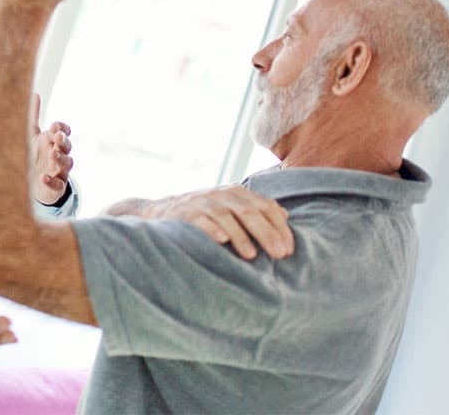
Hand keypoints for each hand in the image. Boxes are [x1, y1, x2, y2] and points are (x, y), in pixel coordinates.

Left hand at [30, 94, 72, 203]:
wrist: (28, 183)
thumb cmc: (32, 155)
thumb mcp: (30, 135)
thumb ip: (32, 116)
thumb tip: (35, 93)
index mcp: (53, 140)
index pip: (63, 131)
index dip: (61, 128)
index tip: (54, 126)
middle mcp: (59, 154)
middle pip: (67, 146)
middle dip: (63, 141)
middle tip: (57, 137)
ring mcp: (59, 171)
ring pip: (67, 164)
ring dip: (61, 158)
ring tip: (52, 153)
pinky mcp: (56, 187)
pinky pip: (58, 185)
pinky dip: (51, 181)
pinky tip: (43, 177)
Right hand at [144, 186, 293, 259]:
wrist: (159, 211)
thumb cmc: (202, 215)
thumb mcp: (230, 208)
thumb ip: (255, 210)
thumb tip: (285, 215)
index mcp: (236, 193)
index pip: (265, 205)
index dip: (279, 226)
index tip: (289, 249)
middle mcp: (220, 195)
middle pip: (249, 211)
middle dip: (267, 233)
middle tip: (280, 254)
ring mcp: (201, 202)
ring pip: (226, 215)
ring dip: (241, 235)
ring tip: (252, 255)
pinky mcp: (183, 212)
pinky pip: (199, 219)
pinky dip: (211, 228)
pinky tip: (221, 241)